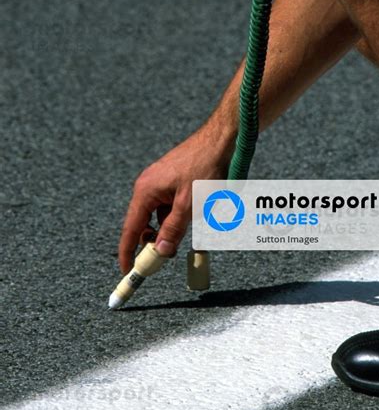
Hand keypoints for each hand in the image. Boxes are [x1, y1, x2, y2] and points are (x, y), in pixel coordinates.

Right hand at [118, 123, 234, 272]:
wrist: (221, 139)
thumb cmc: (205, 167)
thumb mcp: (189, 204)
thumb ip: (173, 230)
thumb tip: (159, 251)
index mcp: (146, 191)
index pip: (130, 229)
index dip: (127, 252)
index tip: (127, 271)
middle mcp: (149, 186)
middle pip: (144, 223)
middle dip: (155, 240)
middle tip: (165, 257)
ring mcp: (161, 181)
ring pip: (161, 215)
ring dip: (172, 227)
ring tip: (191, 227)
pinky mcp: (174, 179)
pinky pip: (172, 204)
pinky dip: (181, 214)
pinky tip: (198, 212)